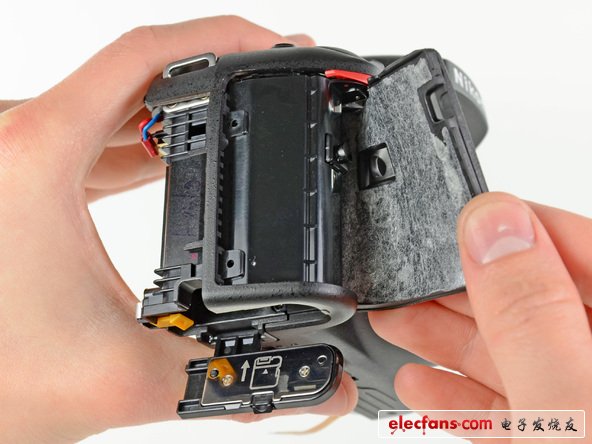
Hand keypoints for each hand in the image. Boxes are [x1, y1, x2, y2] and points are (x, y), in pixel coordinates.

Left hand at [0, 16, 355, 442]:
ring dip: (180, 108)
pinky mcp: (25, 182)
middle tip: (271, 81)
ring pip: (115, 105)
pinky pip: (95, 138)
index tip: (273, 45)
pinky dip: (145, 142)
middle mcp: (21, 143)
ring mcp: (20, 160)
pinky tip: (176, 160)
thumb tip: (304, 382)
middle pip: (136, 74)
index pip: (144, 56)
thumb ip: (226, 379)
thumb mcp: (121, 376)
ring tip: (239, 116)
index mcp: (38, 157)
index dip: (221, 38)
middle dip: (215, 72)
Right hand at [369, 192, 591, 434]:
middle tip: (403, 280)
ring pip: (514, 356)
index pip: (579, 244)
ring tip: (392, 323)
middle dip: (457, 289)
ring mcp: (583, 407)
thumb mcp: (570, 405)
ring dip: (446, 340)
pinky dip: (460, 397)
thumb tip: (492, 223)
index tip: (455, 219)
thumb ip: (529, 314)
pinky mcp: (554, 441)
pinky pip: (508, 410)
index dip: (514, 224)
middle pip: (536, 303)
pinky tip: (419, 384)